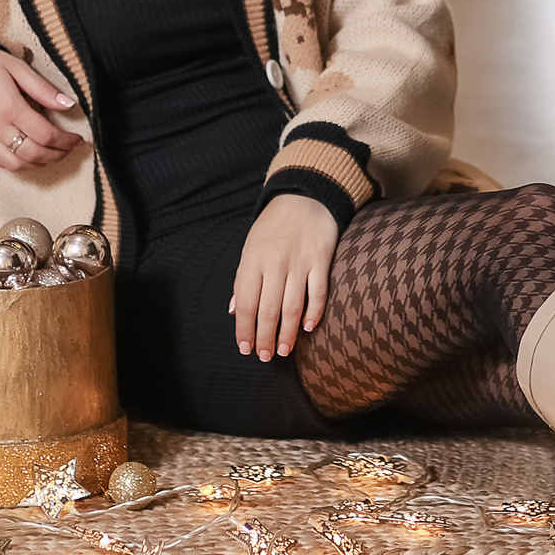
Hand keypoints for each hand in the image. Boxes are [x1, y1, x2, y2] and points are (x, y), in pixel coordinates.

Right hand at [0, 51, 78, 171]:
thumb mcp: (16, 67)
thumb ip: (42, 88)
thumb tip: (69, 104)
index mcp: (9, 107)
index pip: (45, 134)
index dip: (65, 141)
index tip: (78, 139)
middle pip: (33, 154)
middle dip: (57, 155)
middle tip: (70, 149)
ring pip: (17, 165)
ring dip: (40, 164)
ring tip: (54, 156)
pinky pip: (0, 163)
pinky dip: (20, 165)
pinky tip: (31, 159)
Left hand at [231, 194, 338, 361]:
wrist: (304, 197)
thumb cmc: (273, 226)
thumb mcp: (250, 247)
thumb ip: (242, 279)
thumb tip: (233, 310)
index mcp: (253, 260)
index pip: (246, 303)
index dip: (244, 329)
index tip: (245, 348)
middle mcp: (275, 263)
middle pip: (269, 310)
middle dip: (265, 337)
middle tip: (265, 357)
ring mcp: (300, 262)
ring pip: (292, 306)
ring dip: (287, 333)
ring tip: (283, 351)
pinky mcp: (321, 260)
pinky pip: (318, 292)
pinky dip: (313, 313)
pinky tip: (307, 328)